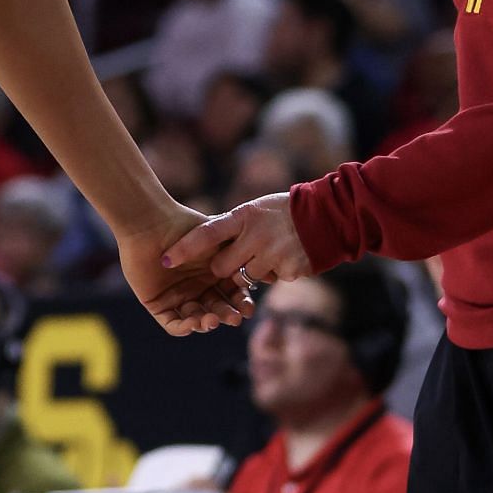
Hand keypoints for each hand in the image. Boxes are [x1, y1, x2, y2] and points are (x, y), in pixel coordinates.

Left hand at [118, 204, 254, 337]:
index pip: (230, 296)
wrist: (151, 223)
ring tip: (214, 319)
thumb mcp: (218, 240)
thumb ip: (240, 257)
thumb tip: (271, 275)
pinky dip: (185, 327)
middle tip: (235, 318)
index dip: (240, 303)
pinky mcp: (157, 304)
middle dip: (226, 315)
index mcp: (211, 275)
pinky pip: (173, 324)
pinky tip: (195, 323)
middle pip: (215, 310)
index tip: (248, 308)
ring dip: (207, 323)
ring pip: (196, 319)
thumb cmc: (184, 226)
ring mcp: (176, 297)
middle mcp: (195, 288)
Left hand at [162, 192, 312, 284]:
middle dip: (223, 269)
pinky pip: (270, 281)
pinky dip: (275, 273)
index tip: (165, 260)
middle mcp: (256, 236)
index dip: (184, 249)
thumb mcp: (253, 210)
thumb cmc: (282, 211)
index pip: (206, 234)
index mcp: (244, 216)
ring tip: (268, 252)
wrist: (327, 215)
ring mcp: (273, 255)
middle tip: (233, 261)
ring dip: (252, 271)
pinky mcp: (289, 271)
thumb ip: (231, 226)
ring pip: (246, 278)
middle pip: (222, 268)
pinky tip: (285, 257)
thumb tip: (202, 240)